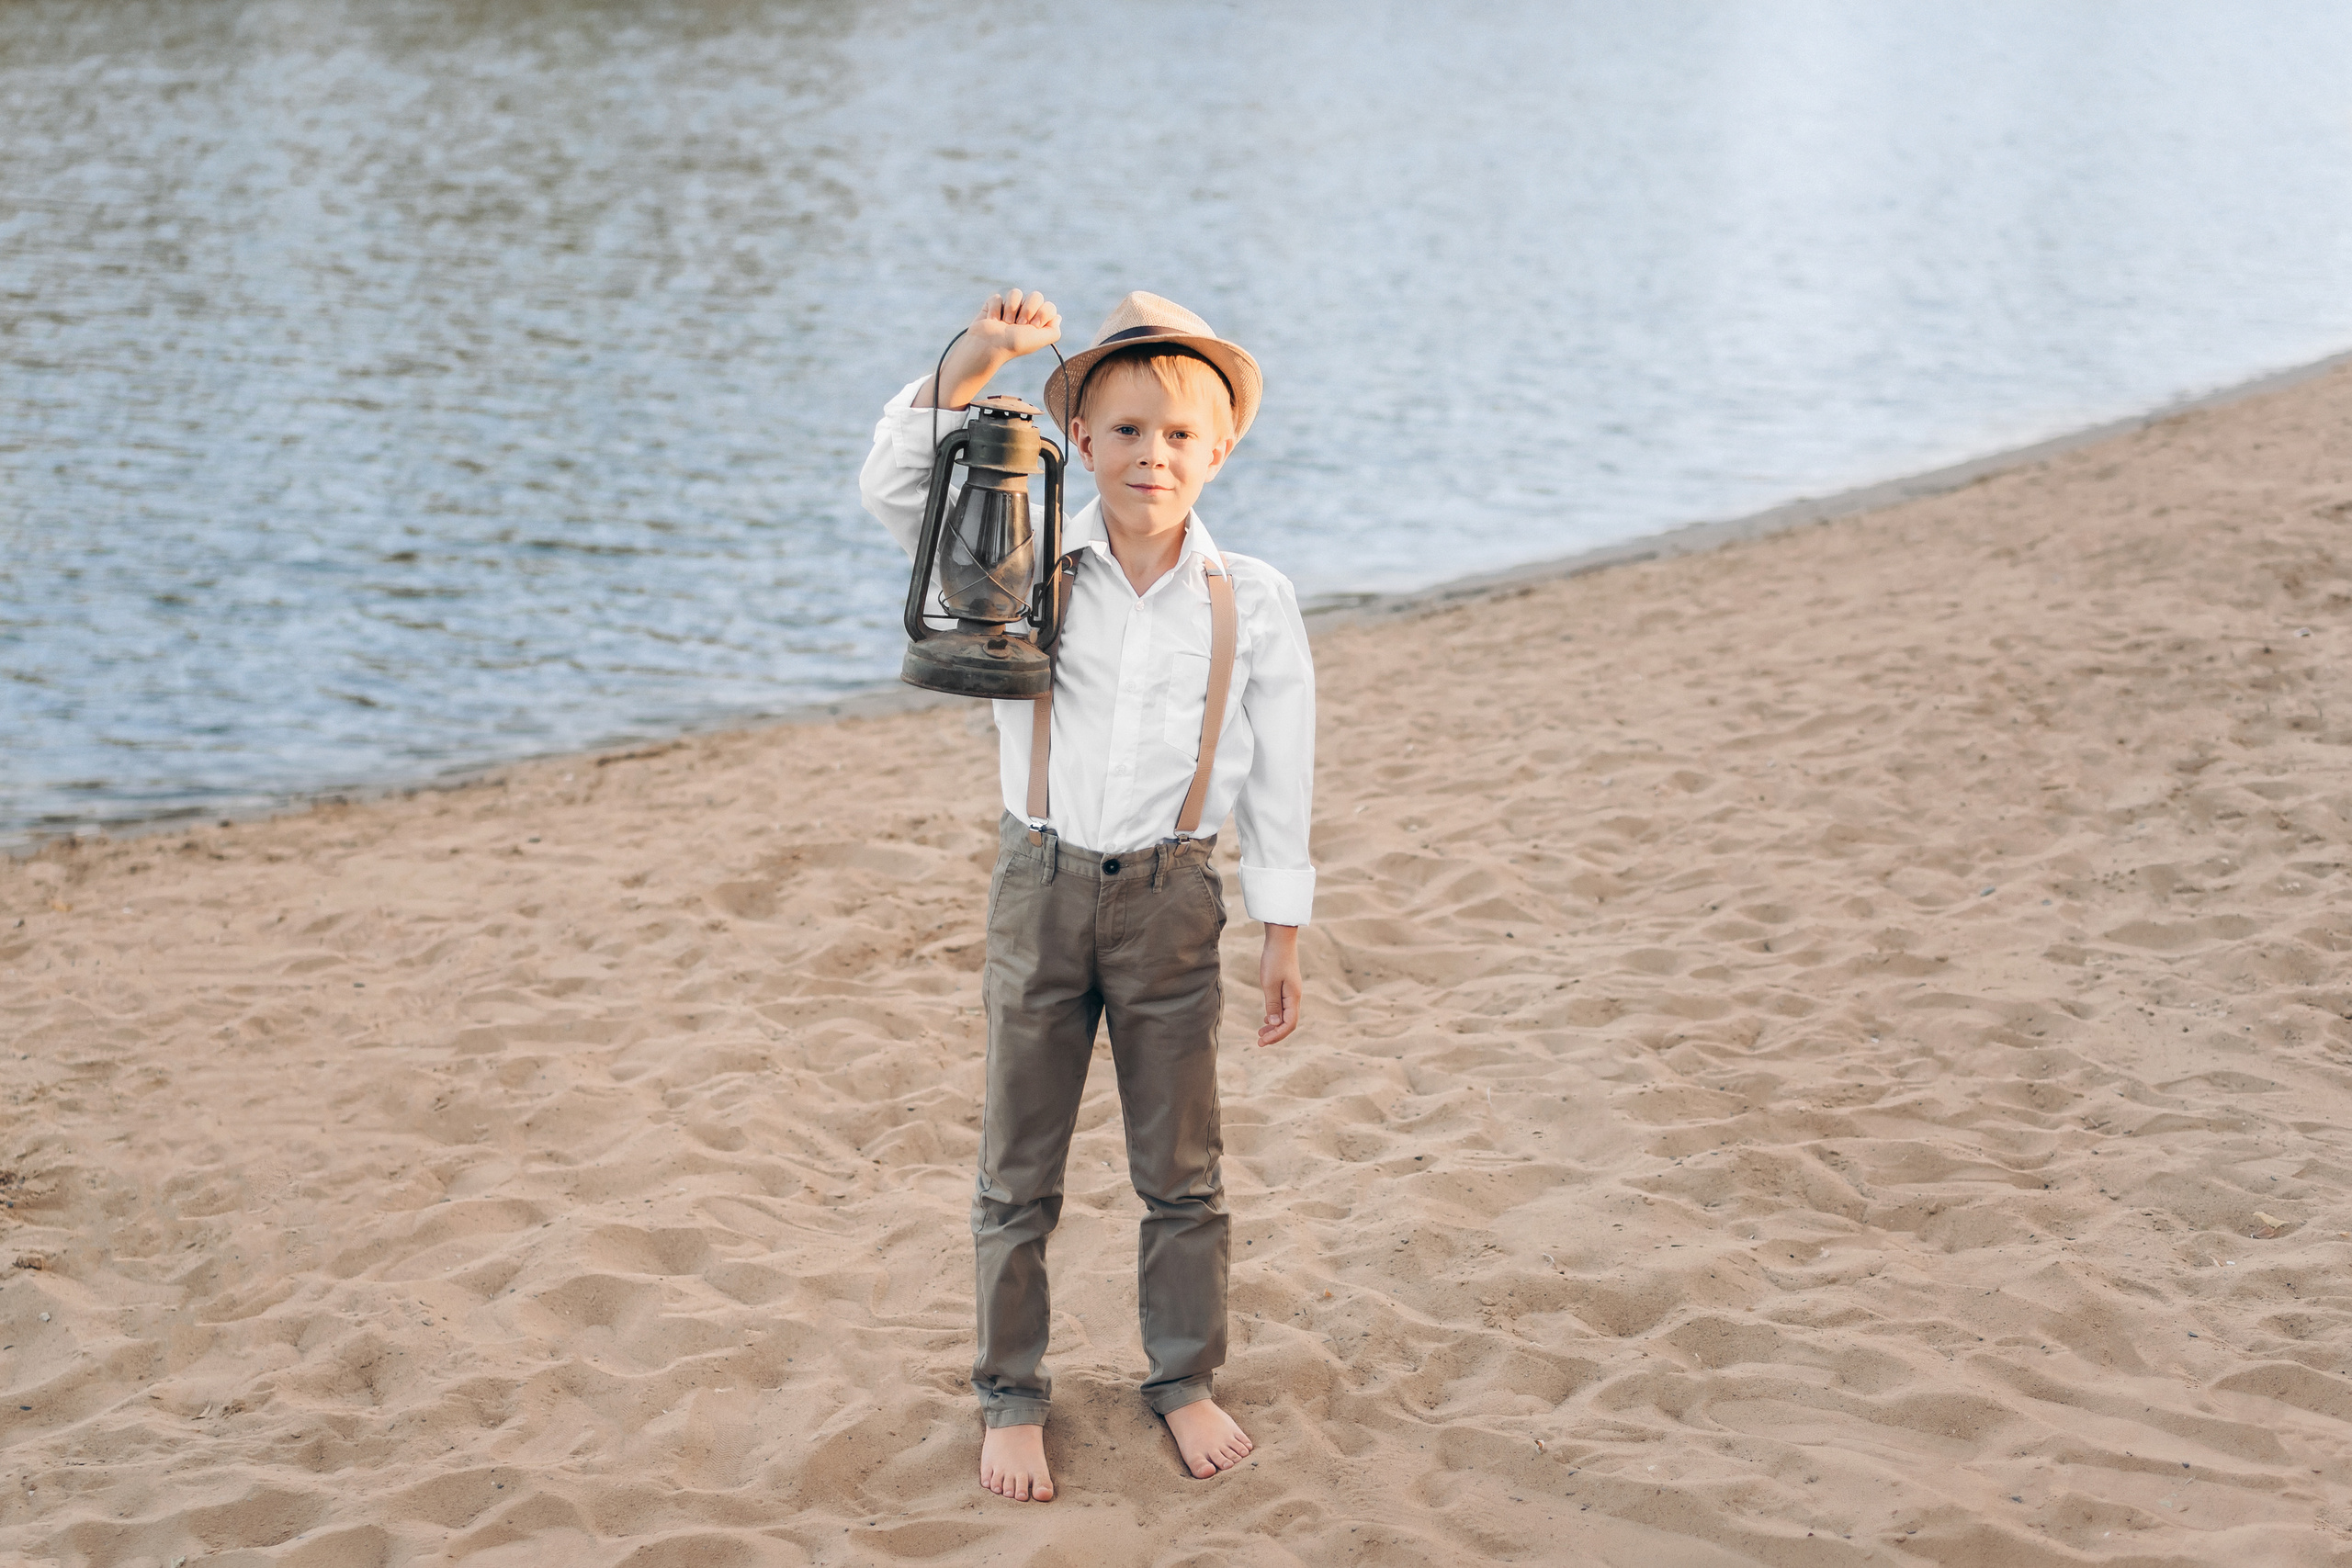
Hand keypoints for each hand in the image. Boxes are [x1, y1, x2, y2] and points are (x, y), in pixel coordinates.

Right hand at [916, 288, 1062, 409]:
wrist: (989, 345)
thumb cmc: (1014, 344)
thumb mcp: (1040, 340)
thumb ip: (1054, 331)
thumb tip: (1058, 317)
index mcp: (1037, 322)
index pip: (1049, 306)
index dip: (1042, 313)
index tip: (1033, 326)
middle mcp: (1025, 314)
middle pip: (1036, 295)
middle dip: (1028, 309)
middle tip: (1020, 324)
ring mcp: (1009, 309)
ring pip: (1016, 293)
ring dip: (1011, 308)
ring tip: (1005, 323)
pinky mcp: (993, 306)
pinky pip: (998, 297)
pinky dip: (995, 310)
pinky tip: (993, 321)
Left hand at [1257, 924, 1301, 1046]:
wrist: (1281, 939)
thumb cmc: (1274, 959)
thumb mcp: (1269, 983)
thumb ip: (1272, 1004)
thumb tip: (1274, 1023)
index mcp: (1294, 997)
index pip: (1289, 1024)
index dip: (1277, 1036)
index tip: (1262, 1041)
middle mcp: (1295, 996)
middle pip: (1289, 1022)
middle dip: (1275, 1034)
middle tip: (1259, 1041)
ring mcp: (1292, 991)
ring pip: (1286, 1015)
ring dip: (1274, 1026)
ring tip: (1261, 1032)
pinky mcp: (1287, 986)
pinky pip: (1284, 1006)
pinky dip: (1275, 1015)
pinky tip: (1266, 1018)